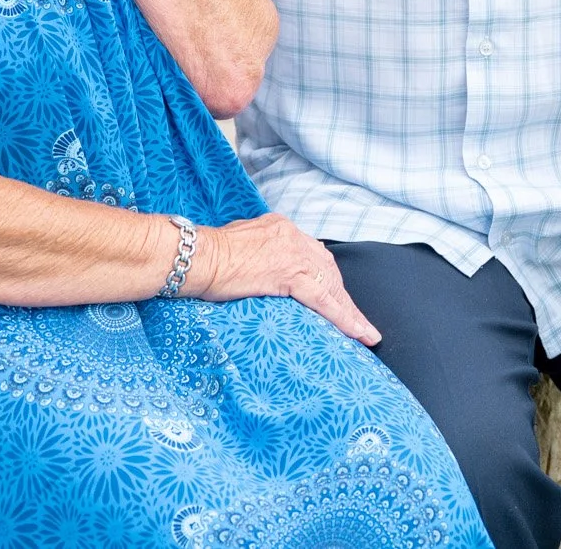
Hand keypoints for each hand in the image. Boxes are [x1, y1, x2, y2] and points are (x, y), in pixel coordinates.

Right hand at [187, 213, 381, 345]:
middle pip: (328, 269)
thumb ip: (259, 254)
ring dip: (349, 311)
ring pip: (331, 286)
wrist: (196, 257)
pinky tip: (358, 333)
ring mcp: (293, 253)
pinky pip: (325, 300)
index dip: (327, 279)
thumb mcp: (239, 246)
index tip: (336, 296)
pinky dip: (345, 318)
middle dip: (342, 296)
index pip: (313, 256)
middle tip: (355, 321)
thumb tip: (261, 270)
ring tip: (364, 333)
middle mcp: (292, 236)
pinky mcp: (290, 273)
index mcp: (280, 228)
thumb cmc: (206, 257)